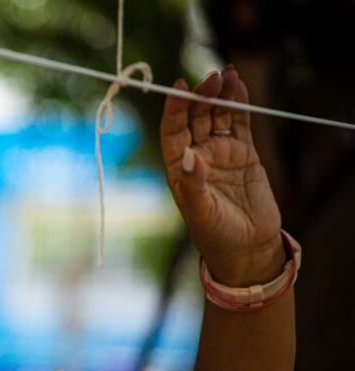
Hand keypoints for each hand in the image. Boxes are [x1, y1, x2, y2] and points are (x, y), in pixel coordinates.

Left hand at [160, 66, 284, 285]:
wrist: (247, 247)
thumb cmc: (216, 235)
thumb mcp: (202, 213)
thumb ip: (194, 185)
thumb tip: (190, 157)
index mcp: (178, 167)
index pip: (173, 131)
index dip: (175, 108)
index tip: (180, 87)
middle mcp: (197, 155)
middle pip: (195, 117)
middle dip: (202, 96)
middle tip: (212, 78)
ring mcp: (221, 152)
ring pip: (218, 116)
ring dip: (221, 95)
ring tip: (228, 75)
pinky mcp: (244, 153)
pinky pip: (240, 123)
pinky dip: (240, 105)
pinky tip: (240, 86)